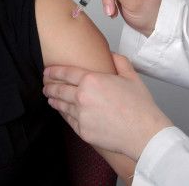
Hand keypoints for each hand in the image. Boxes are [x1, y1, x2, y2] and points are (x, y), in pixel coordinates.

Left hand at [43, 53, 172, 160]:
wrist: (144, 133)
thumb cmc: (140, 106)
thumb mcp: (131, 76)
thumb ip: (119, 61)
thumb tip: (111, 54)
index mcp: (92, 80)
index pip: (65, 73)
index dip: (53, 72)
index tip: (47, 72)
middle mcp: (82, 97)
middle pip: (59, 89)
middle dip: (49, 86)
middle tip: (45, 85)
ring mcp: (81, 115)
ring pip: (61, 106)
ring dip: (54, 100)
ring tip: (50, 98)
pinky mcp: (83, 131)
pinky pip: (69, 120)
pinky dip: (64, 114)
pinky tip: (63, 112)